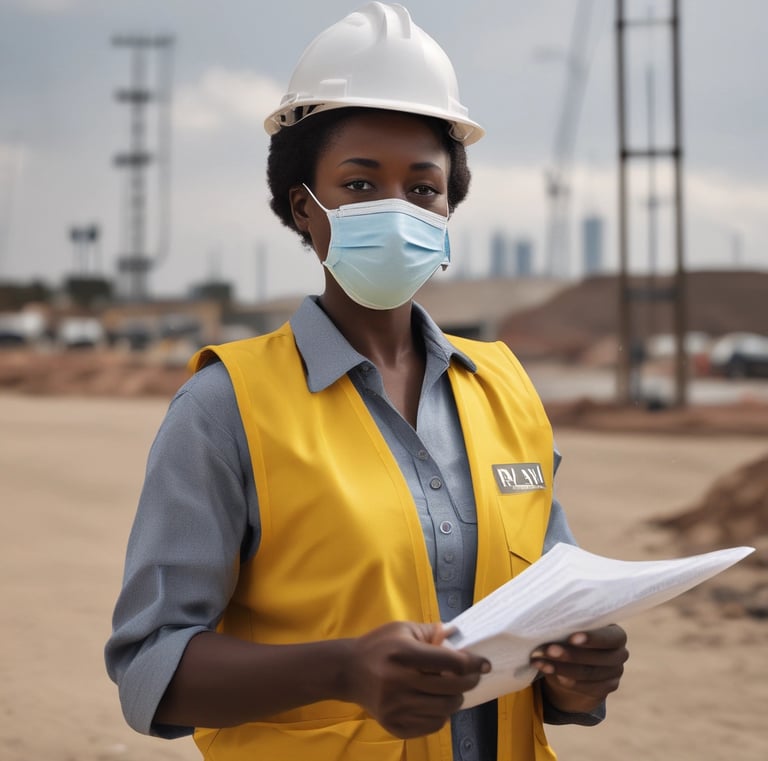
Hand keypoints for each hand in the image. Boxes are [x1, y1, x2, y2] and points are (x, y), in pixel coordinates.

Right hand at [343, 621, 489, 738]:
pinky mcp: (393, 724)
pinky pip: (431, 725)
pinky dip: (440, 715)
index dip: (472, 663)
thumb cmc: (379, 645)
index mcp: (403, 653)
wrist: (348, 671)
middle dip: (469, 682)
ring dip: (455, 699)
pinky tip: (436, 703)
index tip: (485, 663)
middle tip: (472, 677)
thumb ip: (431, 633)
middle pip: (451, 688)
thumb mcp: (403, 629)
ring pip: (444, 710)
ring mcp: (396, 707)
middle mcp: (399, 681)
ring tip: (453, 690)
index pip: (450, 662)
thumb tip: (459, 636)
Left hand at [530, 624, 628, 713]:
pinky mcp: (607, 688)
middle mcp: (620, 654)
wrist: (579, 662)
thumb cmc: (574, 636)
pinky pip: (587, 688)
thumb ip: (569, 626)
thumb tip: (549, 624)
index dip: (592, 639)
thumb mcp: (574, 629)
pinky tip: (550, 673)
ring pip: (589, 674)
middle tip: (548, 650)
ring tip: (541, 662)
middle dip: (571, 655)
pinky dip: (566, 681)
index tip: (571, 638)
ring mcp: (615, 673)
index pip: (610, 637)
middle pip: (597, 658)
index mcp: (616, 634)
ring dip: (562, 668)